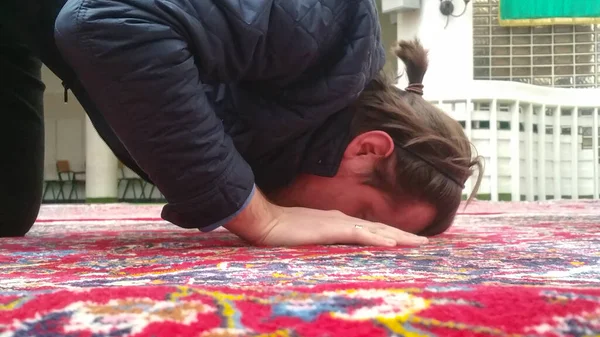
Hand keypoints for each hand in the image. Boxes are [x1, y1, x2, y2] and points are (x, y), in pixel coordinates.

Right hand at [255, 207, 428, 246]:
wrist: (266, 221)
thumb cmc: (282, 228)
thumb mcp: (308, 234)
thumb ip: (322, 236)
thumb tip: (332, 241)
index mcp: (338, 220)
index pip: (370, 227)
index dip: (390, 232)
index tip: (407, 239)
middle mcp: (343, 219)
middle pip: (379, 227)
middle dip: (404, 234)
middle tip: (424, 242)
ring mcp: (338, 223)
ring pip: (376, 229)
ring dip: (399, 235)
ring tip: (419, 242)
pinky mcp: (331, 230)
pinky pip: (359, 235)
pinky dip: (377, 238)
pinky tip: (392, 242)